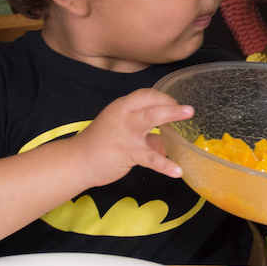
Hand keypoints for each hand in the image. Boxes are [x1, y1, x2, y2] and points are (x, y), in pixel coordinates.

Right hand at [69, 88, 194, 186]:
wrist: (76, 162)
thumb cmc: (101, 145)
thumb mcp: (123, 132)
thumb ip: (147, 136)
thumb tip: (170, 141)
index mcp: (122, 107)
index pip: (146, 95)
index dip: (163, 98)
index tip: (176, 105)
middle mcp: (123, 114)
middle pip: (149, 101)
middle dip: (170, 102)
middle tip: (190, 109)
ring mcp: (125, 132)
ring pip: (150, 119)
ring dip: (171, 116)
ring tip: (189, 116)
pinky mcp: (126, 152)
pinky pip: (149, 158)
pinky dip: (165, 164)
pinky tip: (178, 170)